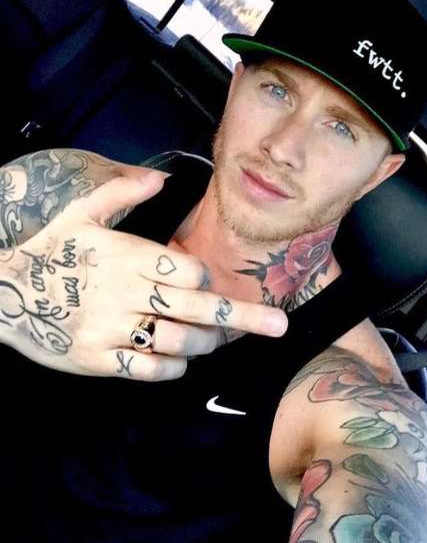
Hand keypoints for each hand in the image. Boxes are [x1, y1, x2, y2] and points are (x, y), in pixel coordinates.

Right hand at [0, 170, 287, 380]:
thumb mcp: (79, 212)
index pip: (187, 272)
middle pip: (196, 309)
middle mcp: (123, 294)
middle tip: (277, 325)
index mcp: (126, 256)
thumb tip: (162, 178)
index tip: (204, 284)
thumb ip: (121, 191)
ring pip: (178, 342)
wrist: (3, 294)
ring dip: (205, 343)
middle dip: (242, 318)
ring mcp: (111, 330)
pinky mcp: (98, 360)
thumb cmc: (49, 251)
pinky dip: (172, 366)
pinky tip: (177, 358)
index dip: (205, 280)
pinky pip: (148, 370)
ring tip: (215, 340)